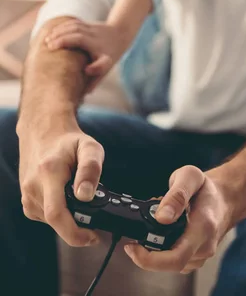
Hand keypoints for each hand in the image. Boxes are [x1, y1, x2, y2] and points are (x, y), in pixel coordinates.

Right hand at [17, 119, 103, 246]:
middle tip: (95, 225)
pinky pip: (46, 217)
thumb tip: (85, 195)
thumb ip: (91, 169)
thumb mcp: (89, 147)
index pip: (57, 214)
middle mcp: (33, 186)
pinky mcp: (27, 201)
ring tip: (80, 200)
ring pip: (51, 221)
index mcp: (49, 173)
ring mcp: (27, 195)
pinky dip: (60, 214)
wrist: (43, 132)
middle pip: (55, 222)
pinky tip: (66, 198)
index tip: (93, 236)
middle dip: (77, 228)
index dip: (75, 233)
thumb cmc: (69, 141)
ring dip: (69, 218)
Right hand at [45, 20, 123, 90]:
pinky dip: (62, 27)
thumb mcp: (105, 69)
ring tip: (47, 40)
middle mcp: (100, 43)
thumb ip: (94, 81)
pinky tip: (52, 32)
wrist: (119, 35)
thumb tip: (82, 95)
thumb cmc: (108, 56)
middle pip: (81, 38)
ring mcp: (95, 31)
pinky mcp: (89, 24)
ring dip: (60, 32)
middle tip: (49, 47)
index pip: (103, 64)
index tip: (87, 70)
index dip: (96, 68)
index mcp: (106, 58)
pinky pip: (74, 23)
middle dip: (64, 40)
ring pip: (76, 27)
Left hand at [124, 165, 232, 273]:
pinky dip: (163, 251)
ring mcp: (202, 255)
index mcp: (203, 227)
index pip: (176, 258)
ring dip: (155, 250)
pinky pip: (175, 261)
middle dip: (146, 253)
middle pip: (169, 264)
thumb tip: (161, 217)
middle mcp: (205, 246)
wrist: (225, 198)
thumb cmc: (207, 187)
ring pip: (170, 264)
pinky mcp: (197, 258)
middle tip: (134, 238)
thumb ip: (177, 195)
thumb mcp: (190, 177)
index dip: (149, 259)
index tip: (132, 246)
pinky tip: (161, 236)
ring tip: (152, 229)